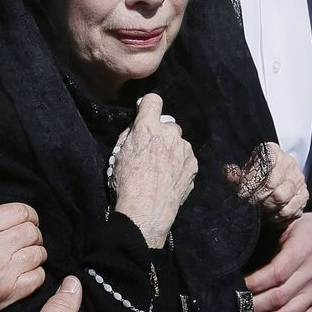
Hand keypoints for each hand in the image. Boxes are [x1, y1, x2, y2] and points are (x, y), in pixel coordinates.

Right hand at [0, 178, 45, 311]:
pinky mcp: (8, 294)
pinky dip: (36, 272)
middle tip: (24, 238)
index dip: (28, 214)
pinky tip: (24, 271)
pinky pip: (38, 277)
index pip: (21, 211)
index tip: (24, 220)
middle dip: (33, 232)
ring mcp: (2, 274)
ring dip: (36, 252)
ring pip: (38, 253)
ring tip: (24, 254)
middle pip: (32, 232)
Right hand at [112, 93, 197, 247]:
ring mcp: (184, 149)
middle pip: (167, 125)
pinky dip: (179, 164)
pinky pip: (185, 158)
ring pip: (178, 143)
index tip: (146, 113)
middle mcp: (170, 133)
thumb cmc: (126, 183)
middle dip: (161, 134)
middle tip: (152, 152)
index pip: (153, 100)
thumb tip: (138, 126)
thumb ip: (130, 135)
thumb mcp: (118, 154)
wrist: (146, 211)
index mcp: (147, 128)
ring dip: (171, 150)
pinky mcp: (193, 164)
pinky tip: (169, 178)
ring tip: (161, 170)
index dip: (148, 106)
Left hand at [224, 142, 308, 224]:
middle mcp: (288, 163)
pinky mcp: (304, 194)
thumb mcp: (244, 171)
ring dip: (267, 207)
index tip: (241, 193)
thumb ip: (235, 173)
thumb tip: (228, 172)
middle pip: (272, 185)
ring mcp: (298, 179)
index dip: (250, 183)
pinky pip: (291, 209)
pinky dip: (278, 215)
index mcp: (272, 152)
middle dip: (257, 197)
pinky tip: (271, 214)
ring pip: (281, 198)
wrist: (275, 178)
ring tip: (260, 209)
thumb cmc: (256, 175)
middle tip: (249, 204)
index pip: (263, 167)